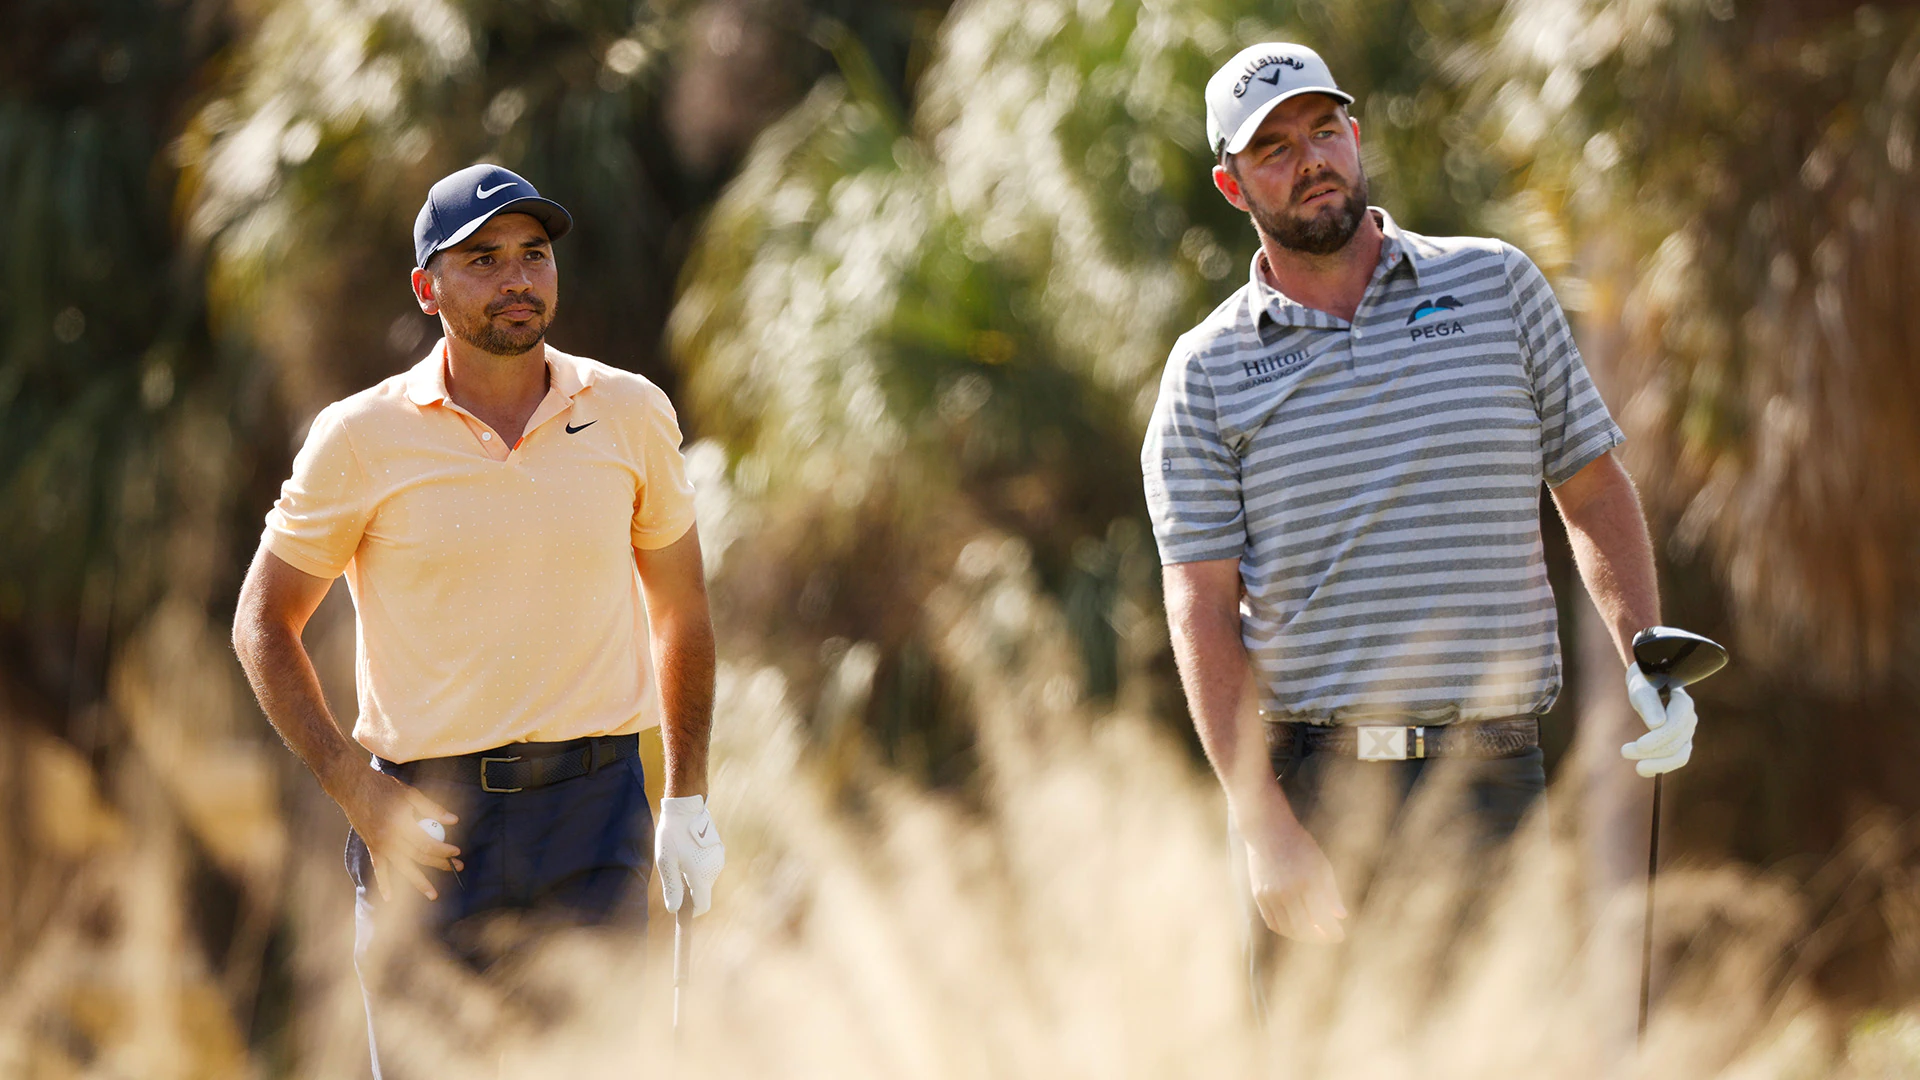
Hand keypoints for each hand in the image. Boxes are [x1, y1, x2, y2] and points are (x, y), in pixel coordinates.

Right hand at [333, 766, 461, 900]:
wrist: (353, 788)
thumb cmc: (383, 787)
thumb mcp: (410, 794)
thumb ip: (432, 809)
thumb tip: (453, 820)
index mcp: (401, 824)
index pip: (427, 843)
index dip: (443, 850)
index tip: (457, 852)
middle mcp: (390, 839)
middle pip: (419, 857)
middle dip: (439, 864)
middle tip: (457, 867)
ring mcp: (379, 845)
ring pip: (403, 867)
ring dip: (419, 882)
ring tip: (433, 894)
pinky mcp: (372, 847)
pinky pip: (380, 869)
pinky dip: (385, 883)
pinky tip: (390, 898)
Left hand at [656, 794, 724, 915]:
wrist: (687, 807)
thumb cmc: (673, 833)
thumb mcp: (666, 861)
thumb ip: (672, 887)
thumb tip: (674, 909)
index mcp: (701, 875)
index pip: (702, 906)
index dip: (691, 912)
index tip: (680, 909)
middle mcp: (714, 870)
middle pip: (702, 893)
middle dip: (689, 892)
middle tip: (673, 874)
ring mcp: (719, 860)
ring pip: (705, 880)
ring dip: (693, 878)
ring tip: (679, 859)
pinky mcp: (720, 852)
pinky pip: (709, 868)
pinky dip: (699, 867)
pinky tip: (687, 852)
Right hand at [1243, 815, 1347, 942]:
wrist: (1268, 831)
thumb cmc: (1300, 846)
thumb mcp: (1322, 865)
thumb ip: (1331, 892)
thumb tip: (1341, 916)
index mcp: (1308, 883)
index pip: (1323, 919)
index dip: (1332, 932)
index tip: (1340, 936)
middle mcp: (1288, 892)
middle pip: (1305, 928)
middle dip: (1319, 938)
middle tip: (1327, 938)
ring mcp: (1271, 895)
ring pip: (1287, 928)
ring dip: (1302, 936)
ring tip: (1313, 935)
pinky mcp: (1259, 896)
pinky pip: (1272, 922)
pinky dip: (1285, 930)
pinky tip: (1295, 928)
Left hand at [1621, 665, 1697, 775]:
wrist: (1649, 686)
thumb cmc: (1644, 684)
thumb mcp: (1642, 689)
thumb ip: (1649, 704)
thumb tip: (1656, 725)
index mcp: (1683, 704)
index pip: (1675, 726)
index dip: (1659, 738)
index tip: (1639, 745)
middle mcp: (1689, 720)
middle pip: (1676, 743)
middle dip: (1651, 752)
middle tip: (1624, 751)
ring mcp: (1687, 733)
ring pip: (1680, 755)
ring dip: (1659, 764)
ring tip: (1638, 769)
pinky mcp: (1681, 742)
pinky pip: (1676, 759)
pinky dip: (1662, 766)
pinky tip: (1644, 769)